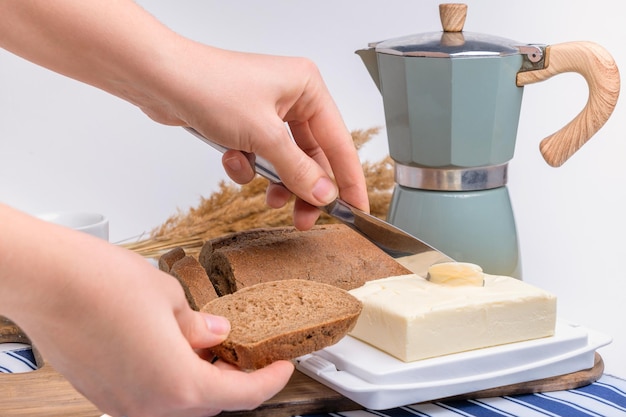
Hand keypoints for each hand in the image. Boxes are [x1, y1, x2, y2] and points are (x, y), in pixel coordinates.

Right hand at [0, 209, 293, 415]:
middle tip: (245, 352)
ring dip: (199, 380)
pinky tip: (171, 349)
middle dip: (233, 380)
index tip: (284, 367)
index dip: (270, 381)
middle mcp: (149, 405)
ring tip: (209, 347)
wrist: (44, 281)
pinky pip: (148, 396)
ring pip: (177, 403)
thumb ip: (199, 325)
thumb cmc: (102, 283)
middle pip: (209, 404)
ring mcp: (121, 404)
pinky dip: (169, 379)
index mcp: (178, 384)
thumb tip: (216, 335)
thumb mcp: (171, 296)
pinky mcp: (101, 394)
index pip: (242, 395)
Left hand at [154, 46, 368, 229]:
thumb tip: (325, 194)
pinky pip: (260, 156)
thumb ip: (298, 170)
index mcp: (308, 88)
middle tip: (306, 219)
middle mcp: (292, 98)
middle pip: (313, 156)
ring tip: (270, 199)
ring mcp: (267, 111)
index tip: (358, 209)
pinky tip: (232, 160)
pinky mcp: (245, 123)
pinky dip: (248, 166)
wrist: (158, 79)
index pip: (340, 143)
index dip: (349, 180)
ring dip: (276, 181)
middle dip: (306, 188)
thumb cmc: (209, 87)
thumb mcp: (263, 136)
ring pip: (286, 160)